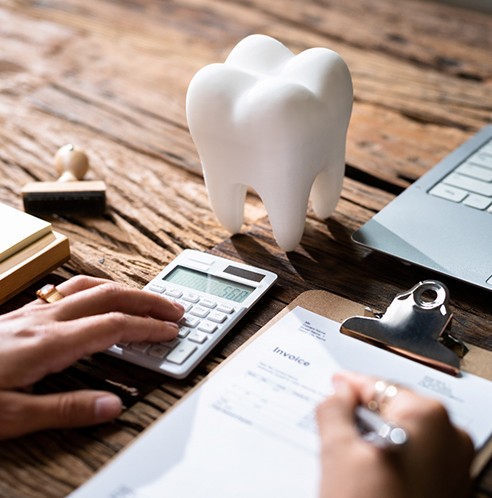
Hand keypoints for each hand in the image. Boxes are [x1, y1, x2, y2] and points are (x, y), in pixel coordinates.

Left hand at [0, 275, 183, 438]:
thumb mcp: (12, 416)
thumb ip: (66, 409)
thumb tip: (112, 406)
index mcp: (47, 343)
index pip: (113, 325)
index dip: (147, 327)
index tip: (171, 331)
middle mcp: (44, 319)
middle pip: (109, 294)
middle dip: (147, 300)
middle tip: (174, 308)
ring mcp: (33, 312)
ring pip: (90, 285)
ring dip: (125, 289)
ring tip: (146, 299)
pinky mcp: (23, 314)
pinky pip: (70, 289)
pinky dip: (98, 288)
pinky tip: (100, 297)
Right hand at [316, 371, 473, 497]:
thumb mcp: (338, 452)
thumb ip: (334, 409)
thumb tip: (338, 393)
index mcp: (429, 419)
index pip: (379, 386)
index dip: (351, 385)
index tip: (336, 384)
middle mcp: (450, 438)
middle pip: (393, 409)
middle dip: (362, 412)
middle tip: (334, 418)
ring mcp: (454, 466)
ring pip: (402, 433)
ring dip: (373, 435)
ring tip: (347, 450)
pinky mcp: (449, 488)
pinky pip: (413, 456)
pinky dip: (389, 454)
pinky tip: (367, 470)